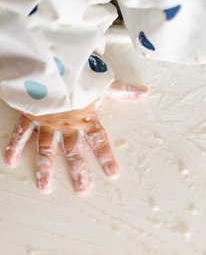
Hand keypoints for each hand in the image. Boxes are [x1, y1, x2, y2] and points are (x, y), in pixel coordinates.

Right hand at [4, 79, 148, 194]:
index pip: (99, 141)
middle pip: (73, 152)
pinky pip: (21, 133)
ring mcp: (47, 122)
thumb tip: (144, 92)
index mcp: (85, 118)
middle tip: (81, 190)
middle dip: (78, 172)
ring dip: (45, 169)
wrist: (50, 64)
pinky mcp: (30, 114)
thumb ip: (122, 90)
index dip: (106, 158)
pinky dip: (14, 146)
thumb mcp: (103, 82)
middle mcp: (67, 124)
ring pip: (46, 149)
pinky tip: (11, 162)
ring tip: (44, 187)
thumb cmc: (77, 72)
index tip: (112, 174)